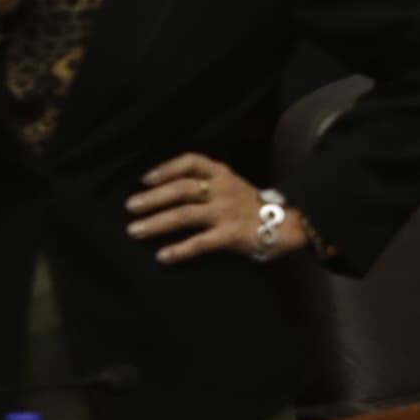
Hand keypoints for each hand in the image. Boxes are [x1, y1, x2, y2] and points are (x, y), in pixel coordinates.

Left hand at [129, 154, 291, 264]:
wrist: (288, 224)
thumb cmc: (252, 206)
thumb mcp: (232, 185)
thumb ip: (207, 185)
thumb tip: (167, 191)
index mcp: (223, 174)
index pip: (191, 162)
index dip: (166, 168)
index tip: (146, 179)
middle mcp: (223, 190)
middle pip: (181, 189)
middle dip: (152, 198)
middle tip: (130, 207)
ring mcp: (226, 212)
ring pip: (185, 214)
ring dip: (156, 222)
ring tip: (135, 231)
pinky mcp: (231, 234)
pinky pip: (201, 242)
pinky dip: (179, 249)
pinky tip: (162, 257)